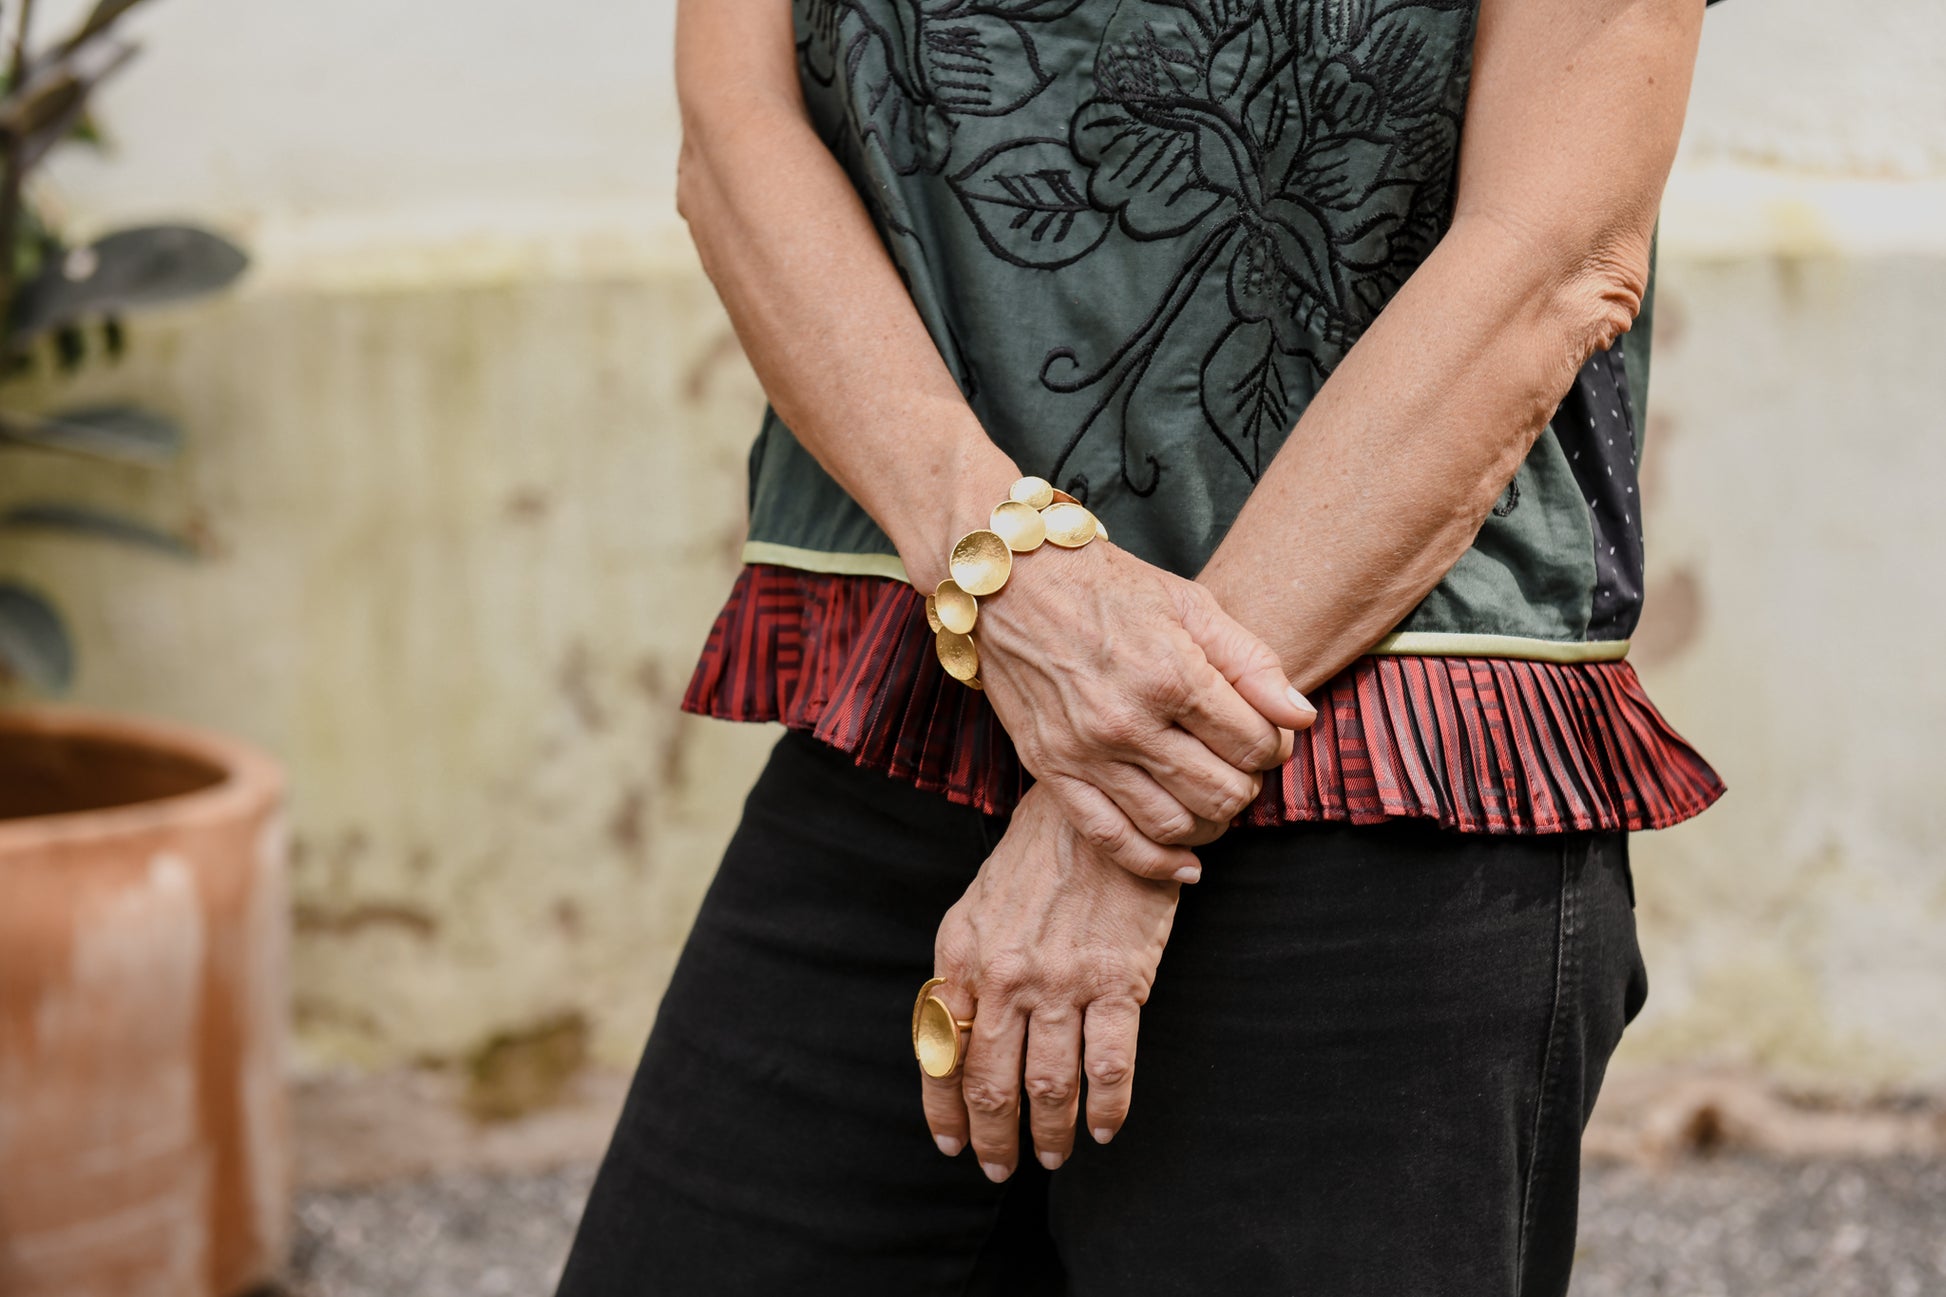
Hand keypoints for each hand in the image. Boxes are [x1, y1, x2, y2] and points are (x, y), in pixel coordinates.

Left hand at [920, 787, 1178, 1179]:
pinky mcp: (1117, 982)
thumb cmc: (1036, 860)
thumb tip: (952, 1036)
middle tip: (1003, 1167)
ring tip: (1053, 1156)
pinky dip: (1108, 1107)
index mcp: (961, 956)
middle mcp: (1003, 975)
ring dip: (1049, 1134)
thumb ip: (963, 972)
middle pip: (990, 1083)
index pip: (940, 1052)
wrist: (1097, 815)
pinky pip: (1109, 1066)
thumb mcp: (977, 908)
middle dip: (994, 1138)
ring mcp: (1060, 981)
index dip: (944, 1109)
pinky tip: (1105, 1127)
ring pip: (1048, 1085)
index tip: (952, 1145)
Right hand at [972, 540, 1315, 880]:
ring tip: (1211, 796)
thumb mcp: (1191, 605)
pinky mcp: (1052, 770)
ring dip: (1209, 822)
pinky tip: (1185, 862)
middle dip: (1246, 784)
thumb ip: (1251, 662)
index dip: (1274, 746)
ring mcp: (1086, 752)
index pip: (1254, 744)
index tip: (1264, 734)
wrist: (1012, 584)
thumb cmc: (1107, 587)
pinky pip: (1111, 839)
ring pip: (1174, 824)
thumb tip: (1300, 717)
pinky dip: (1156, 862)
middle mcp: (1128, 721)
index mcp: (1171, 674)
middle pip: (1222, 792)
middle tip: (1238, 764)